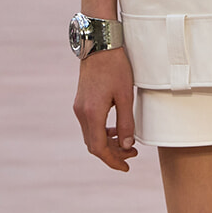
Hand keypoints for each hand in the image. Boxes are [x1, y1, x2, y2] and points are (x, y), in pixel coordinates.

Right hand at [73, 49, 138, 171]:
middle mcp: (81, 113)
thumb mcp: (126, 96)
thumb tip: (127, 146)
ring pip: (91, 136)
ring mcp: (79, 107)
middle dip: (112, 154)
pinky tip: (116, 130)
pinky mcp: (81, 102)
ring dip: (108, 143)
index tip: (126, 167)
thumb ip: (126, 123)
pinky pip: (90, 125)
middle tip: (132, 155)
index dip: (112, 161)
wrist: (99, 45)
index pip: (99, 148)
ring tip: (127, 144)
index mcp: (92, 113)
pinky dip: (103, 132)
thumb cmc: (115, 68)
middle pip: (94, 145)